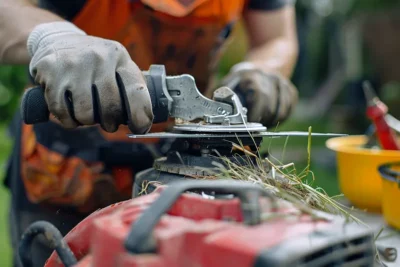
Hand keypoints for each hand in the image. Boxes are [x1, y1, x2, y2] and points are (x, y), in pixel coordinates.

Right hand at [27, 22, 152, 133]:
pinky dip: (68, 120)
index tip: (140, 127)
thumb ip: (130, 88)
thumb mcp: (116, 65)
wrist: (57, 40)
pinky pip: (62, 112)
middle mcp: (98, 58)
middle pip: (110, 107)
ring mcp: (73, 64)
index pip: (136, 90)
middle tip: (109, 123)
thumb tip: (143, 123)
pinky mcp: (50, 71)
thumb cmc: (95, 63)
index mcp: (119, 57)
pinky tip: (72, 114)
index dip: (140, 115)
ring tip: (88, 114)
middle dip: (111, 123)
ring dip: (88, 122)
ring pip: (85, 113)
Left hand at [221, 63, 297, 126]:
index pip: (258, 98)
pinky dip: (279, 118)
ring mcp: (283, 84)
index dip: (253, 116)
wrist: (262, 64)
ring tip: (260, 121)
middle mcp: (271, 78)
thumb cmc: (239, 81)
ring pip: (280, 113)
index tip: (246, 125)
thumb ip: (219, 101)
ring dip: (270, 122)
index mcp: (253, 76)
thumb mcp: (227, 85)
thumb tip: (210, 119)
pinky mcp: (291, 91)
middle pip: (269, 109)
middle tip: (252, 126)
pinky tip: (269, 116)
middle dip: (260, 121)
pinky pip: (288, 111)